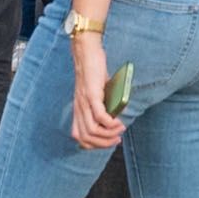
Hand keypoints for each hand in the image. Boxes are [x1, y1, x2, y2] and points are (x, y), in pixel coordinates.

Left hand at [68, 27, 122, 149]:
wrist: (87, 52)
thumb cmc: (94, 70)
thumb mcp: (97, 91)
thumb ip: (103, 103)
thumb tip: (116, 114)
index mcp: (78, 109)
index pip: (80, 137)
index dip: (94, 145)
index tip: (109, 141)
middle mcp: (79, 108)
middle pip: (86, 138)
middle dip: (104, 143)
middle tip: (117, 139)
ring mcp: (84, 103)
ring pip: (92, 131)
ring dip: (108, 135)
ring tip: (119, 129)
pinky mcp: (91, 95)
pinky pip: (99, 117)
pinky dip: (110, 124)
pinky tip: (117, 121)